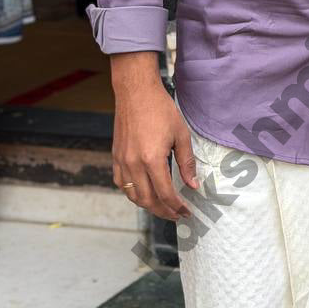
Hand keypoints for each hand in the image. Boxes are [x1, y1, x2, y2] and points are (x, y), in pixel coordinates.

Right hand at [111, 64, 199, 220]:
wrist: (136, 92)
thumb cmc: (160, 109)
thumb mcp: (181, 135)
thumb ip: (186, 163)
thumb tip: (193, 185)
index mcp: (152, 159)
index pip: (165, 194)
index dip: (177, 207)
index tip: (186, 212)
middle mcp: (133, 164)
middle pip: (148, 200)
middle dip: (164, 212)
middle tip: (176, 215)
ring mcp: (122, 161)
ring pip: (132, 196)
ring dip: (148, 205)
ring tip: (163, 207)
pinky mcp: (115, 157)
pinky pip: (121, 183)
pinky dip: (132, 193)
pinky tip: (144, 192)